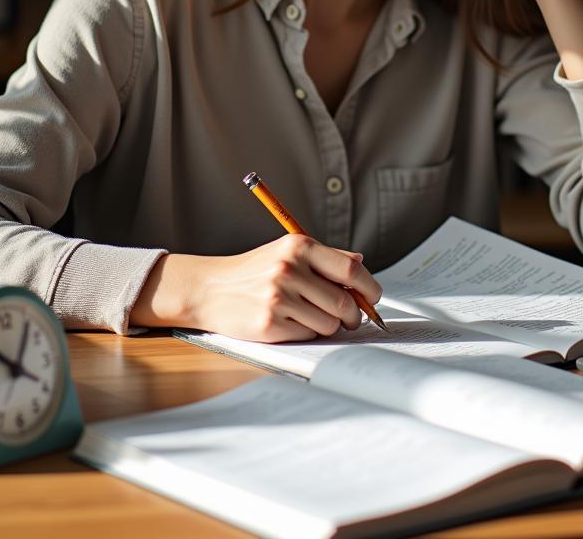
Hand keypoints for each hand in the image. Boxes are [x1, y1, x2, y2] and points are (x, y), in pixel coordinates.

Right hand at [131, 236, 382, 342]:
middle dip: (354, 315)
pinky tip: (291, 323)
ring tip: (312, 316)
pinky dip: (307, 333)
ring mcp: (278, 297)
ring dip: (329, 325)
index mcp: (299, 246)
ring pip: (329, 323)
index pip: (351, 269)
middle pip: (345, 302)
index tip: (373, 297)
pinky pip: (308, 335)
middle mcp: (289, 269)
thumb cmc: (254, 271)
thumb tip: (361, 262)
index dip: (369, 287)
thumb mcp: (287, 252)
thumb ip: (325, 257)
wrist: (209, 289)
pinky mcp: (268, 324)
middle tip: (350, 317)